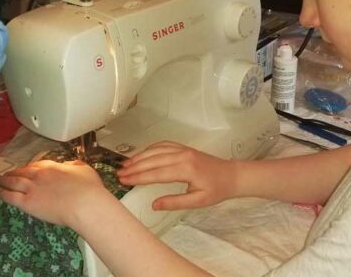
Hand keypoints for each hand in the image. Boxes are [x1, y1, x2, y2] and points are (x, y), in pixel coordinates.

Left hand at [0, 159, 108, 228]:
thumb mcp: (84, 169)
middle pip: (22, 172)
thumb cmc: (88, 188)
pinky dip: (3, 193)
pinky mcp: (27, 203)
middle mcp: (39, 175)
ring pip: (13, 182)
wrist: (84, 204)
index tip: (26, 169)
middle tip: (7, 174)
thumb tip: (69, 165)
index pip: (36, 165)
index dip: (29, 167)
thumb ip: (74, 166)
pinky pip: (10, 197)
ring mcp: (31, 188)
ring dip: (4, 180)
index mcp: (52, 166)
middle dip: (13, 172)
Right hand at [117, 141, 236, 210]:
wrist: (231, 175)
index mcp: (186, 169)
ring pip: (156, 150)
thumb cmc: (216, 190)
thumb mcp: (197, 201)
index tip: (124, 181)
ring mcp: (183, 149)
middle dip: (134, 167)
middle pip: (153, 160)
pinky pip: (164, 145)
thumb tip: (154, 205)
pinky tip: (142, 155)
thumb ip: (175, 202)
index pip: (156, 173)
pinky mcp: (184, 148)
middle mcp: (182, 156)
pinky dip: (150, 149)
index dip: (138, 177)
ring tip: (125, 165)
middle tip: (119, 174)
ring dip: (140, 157)